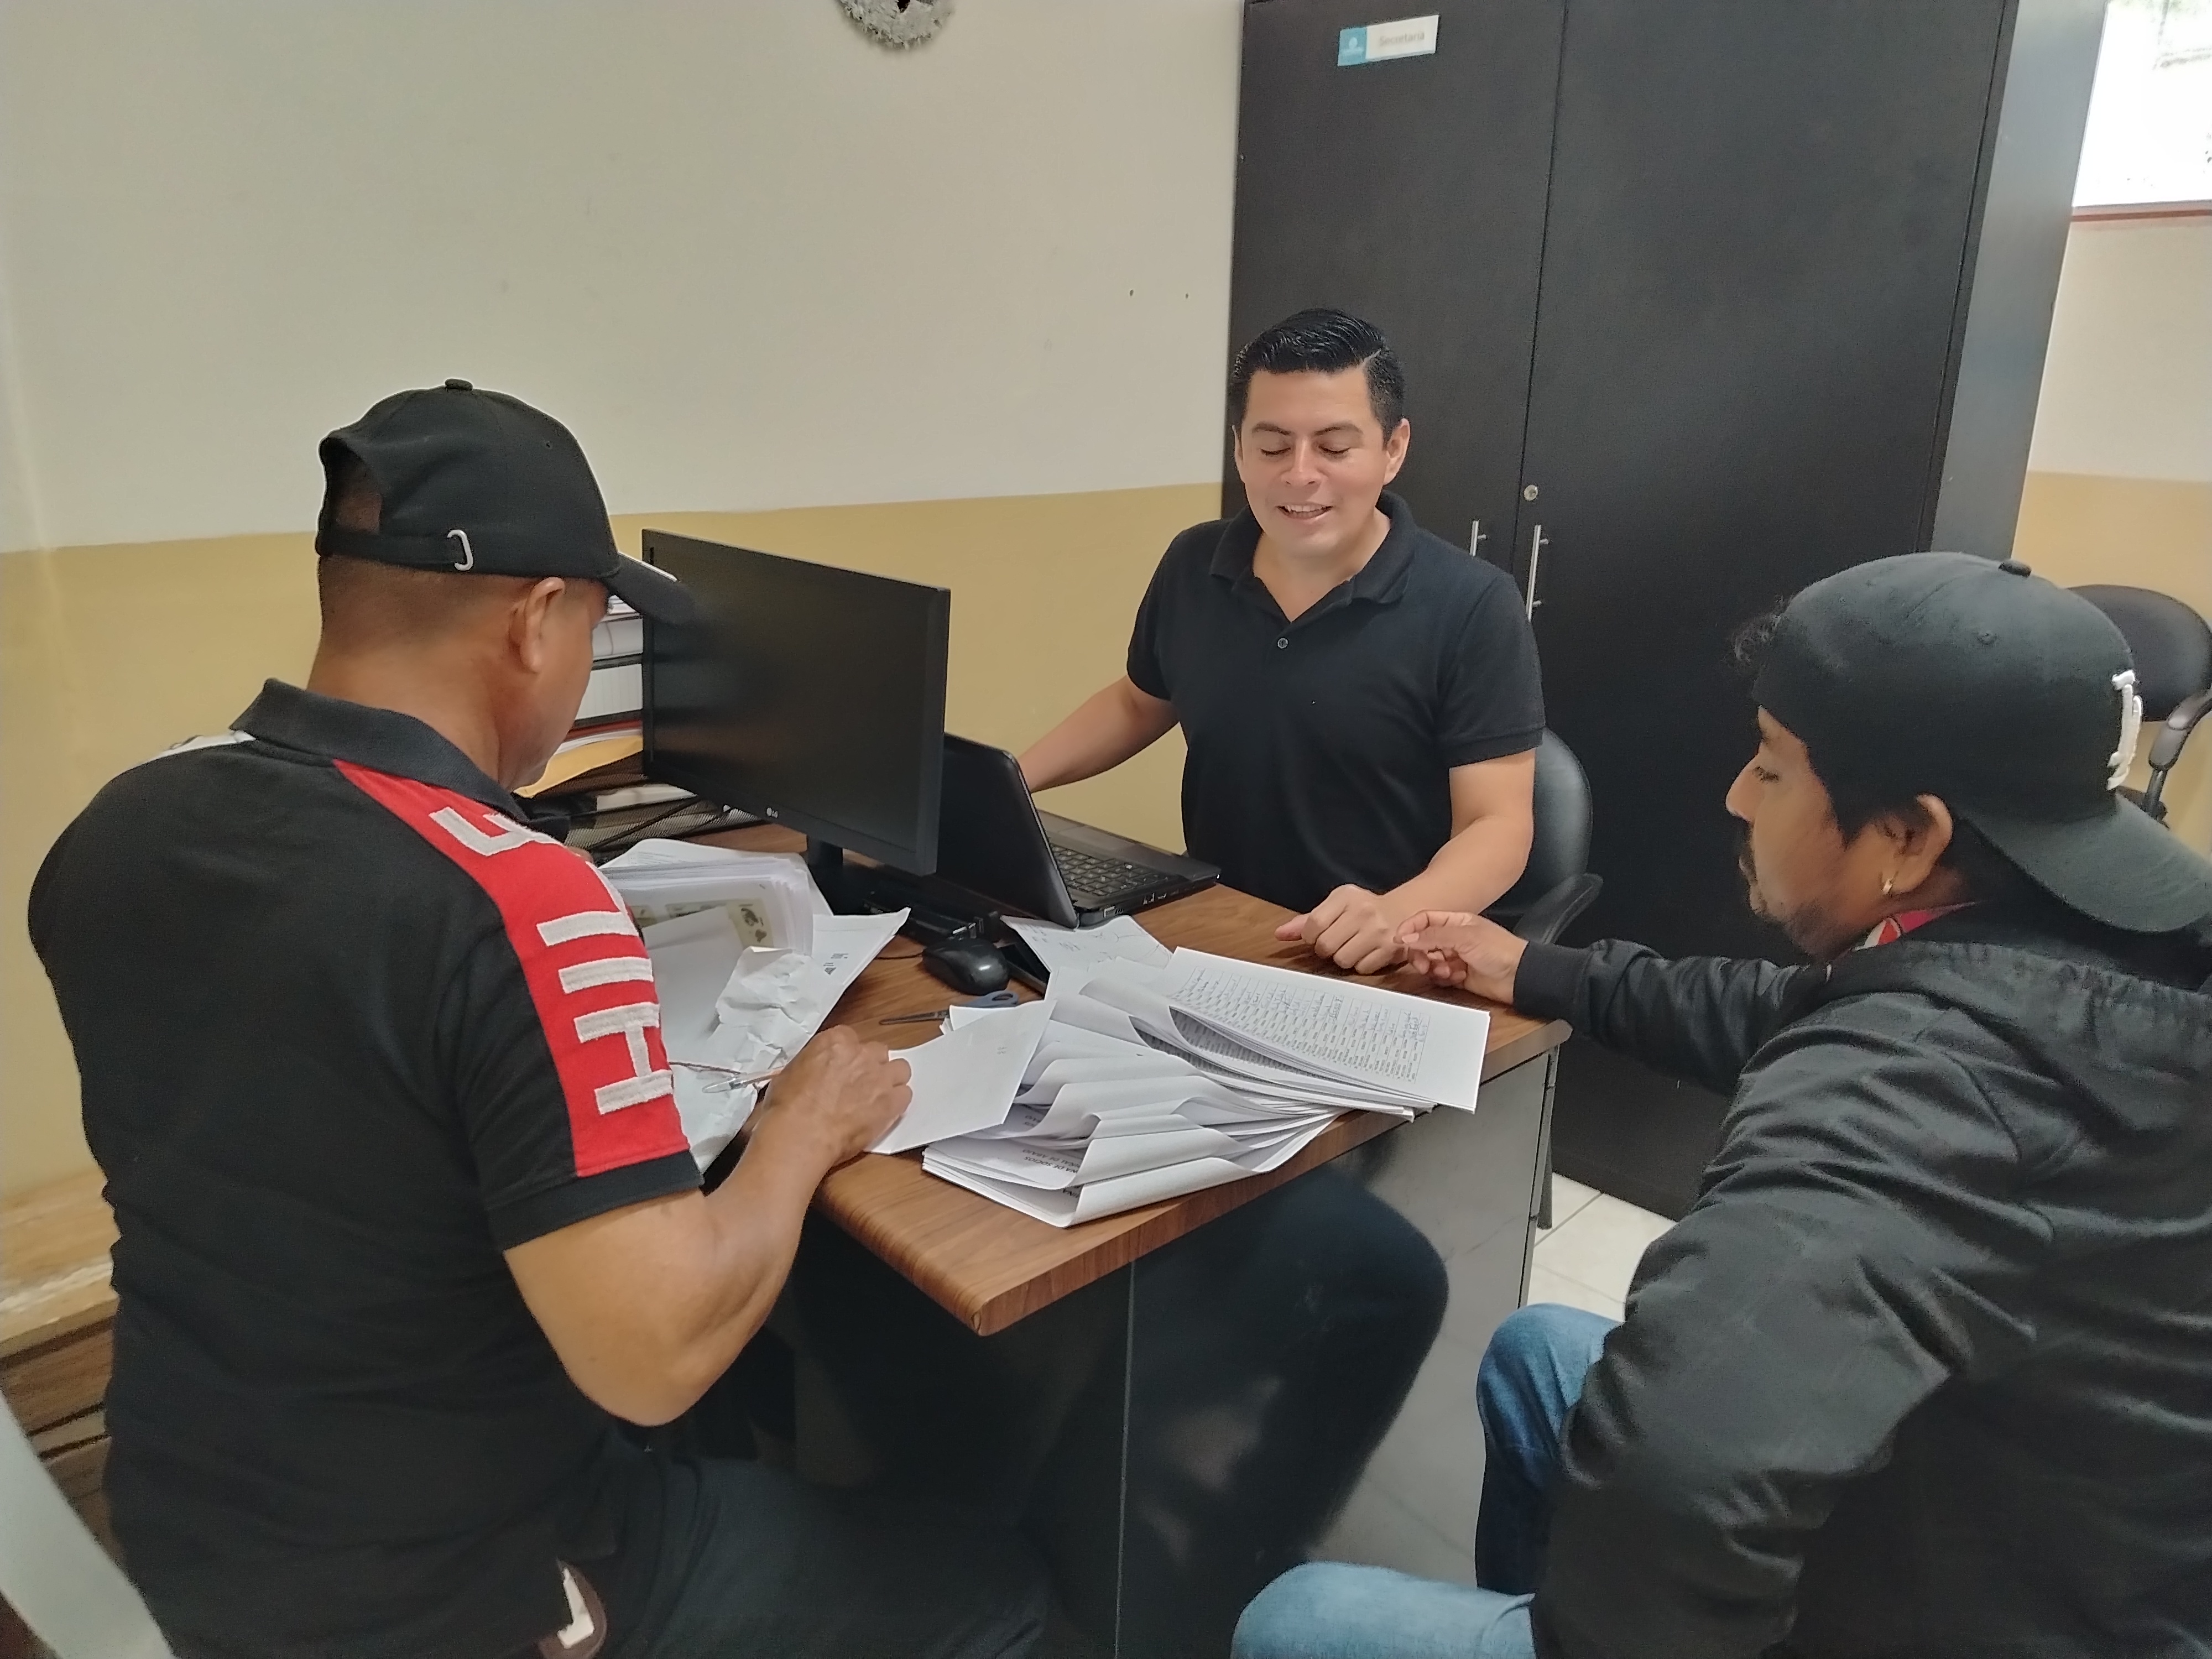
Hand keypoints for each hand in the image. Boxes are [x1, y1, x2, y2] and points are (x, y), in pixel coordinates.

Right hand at [748, 1026, 911, 1169]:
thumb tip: (813, 1072)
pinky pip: (905, 1095)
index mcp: (835, 1041)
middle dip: (872, 1066)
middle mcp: (861, 1054)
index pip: (852, 1039)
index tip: (845, 1068)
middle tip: (860, 1085)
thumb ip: (812, 1065)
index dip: (850, 1057)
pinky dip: (897, 1103)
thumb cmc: (789, 1108)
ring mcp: (879, 1077)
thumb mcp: (790, 1073)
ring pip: (900, 1069)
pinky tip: (884, 1112)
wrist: (801, 1134)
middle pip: (879, 1052)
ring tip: (876, 1098)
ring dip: (890, 1081)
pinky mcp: (891, 1101)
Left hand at [1274, 884, 1409, 974]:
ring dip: (1343, 958)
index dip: (1311, 936)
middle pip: (1325, 946)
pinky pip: (1362, 968)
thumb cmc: (1363, 910)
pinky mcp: (1390, 950)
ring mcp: (1378, 932)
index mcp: (1346, 897)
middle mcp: (1363, 912)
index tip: (1318, 935)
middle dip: (1326, 949)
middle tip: (1337, 942)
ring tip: (1353, 947)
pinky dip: (1361, 964)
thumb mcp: (1336, 906)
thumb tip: (1279, 934)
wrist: (1405, 911)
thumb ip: (1306, 921)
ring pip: (1342, 960)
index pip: (1313, 924)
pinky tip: (1367, 952)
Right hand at [1396, 911, 1527, 1003]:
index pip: (1425, 920)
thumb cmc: (1498, 950)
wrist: (1519, 977)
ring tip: (1447, 972)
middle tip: (1423, 965)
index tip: (1399, 941)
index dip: (1410, 929)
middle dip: (1420, 954)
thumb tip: (1405, 937)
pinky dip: (1445, 978)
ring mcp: (1456, 957)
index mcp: (1456, 922)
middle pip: (1423, 943)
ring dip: (1434, 968)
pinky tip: (1458, 978)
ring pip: (1430, 961)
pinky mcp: (1458, 975)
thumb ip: (1433, 936)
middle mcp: (1454, 938)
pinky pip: (1440, 976)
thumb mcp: (1464, 937)